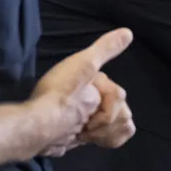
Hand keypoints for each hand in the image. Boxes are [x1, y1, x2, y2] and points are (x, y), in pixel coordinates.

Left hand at [30, 28, 132, 155]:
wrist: (42, 127)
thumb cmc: (62, 93)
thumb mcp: (85, 64)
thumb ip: (106, 48)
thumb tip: (128, 31)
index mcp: (95, 82)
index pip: (119, 96)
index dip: (108, 105)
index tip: (90, 107)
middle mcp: (95, 98)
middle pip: (124, 112)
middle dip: (106, 121)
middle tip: (86, 123)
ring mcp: (93, 117)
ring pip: (123, 125)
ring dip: (105, 132)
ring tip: (85, 131)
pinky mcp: (90, 135)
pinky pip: (117, 138)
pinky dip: (109, 139)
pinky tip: (92, 138)